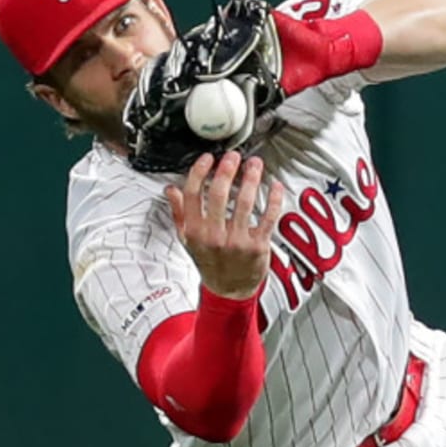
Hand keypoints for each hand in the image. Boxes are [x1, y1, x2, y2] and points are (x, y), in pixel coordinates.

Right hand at [165, 152, 284, 298]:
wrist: (228, 289)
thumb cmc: (210, 262)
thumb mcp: (188, 240)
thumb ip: (180, 213)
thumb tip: (171, 190)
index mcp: (195, 231)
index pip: (193, 195)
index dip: (200, 172)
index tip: (209, 159)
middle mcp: (214, 235)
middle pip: (218, 194)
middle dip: (227, 170)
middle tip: (233, 157)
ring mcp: (237, 240)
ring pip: (244, 202)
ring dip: (251, 179)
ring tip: (255, 164)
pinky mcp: (257, 245)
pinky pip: (268, 217)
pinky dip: (273, 199)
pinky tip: (275, 186)